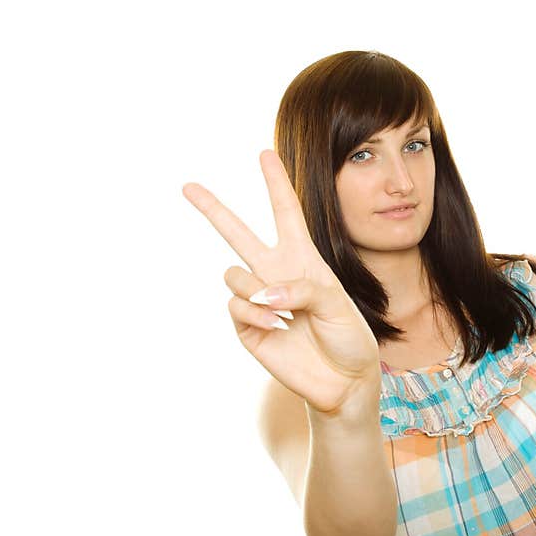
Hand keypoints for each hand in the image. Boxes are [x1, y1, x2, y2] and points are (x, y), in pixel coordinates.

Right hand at [183, 149, 380, 413]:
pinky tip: (275, 327)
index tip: (264, 153)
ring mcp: (257, 300)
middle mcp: (274, 274)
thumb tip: (259, 293)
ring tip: (280, 312)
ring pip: (233, 274)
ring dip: (255, 289)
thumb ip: (300, 290)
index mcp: (301, 259)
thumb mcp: (336, 304)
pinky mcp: (245, 326)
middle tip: (187, 186)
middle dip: (212, 208)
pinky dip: (255, 314)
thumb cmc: (347, 337)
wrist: (342, 381)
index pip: (285, 212)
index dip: (275, 182)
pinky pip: (236, 306)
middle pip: (237, 232)